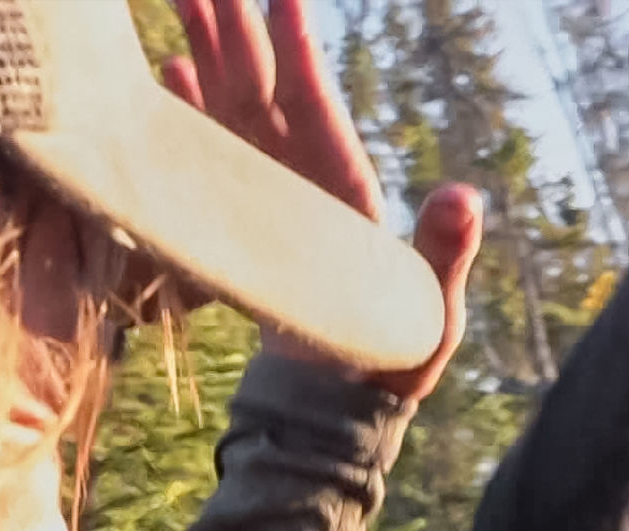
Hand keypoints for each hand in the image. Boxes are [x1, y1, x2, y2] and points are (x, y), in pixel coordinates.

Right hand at [167, 0, 479, 401]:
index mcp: (346, 186)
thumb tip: (463, 197)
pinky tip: (165, 73)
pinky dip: (186, 112)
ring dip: (204, 51)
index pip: (315, 107)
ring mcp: (265, 187)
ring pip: (231, 106)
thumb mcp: (429, 311)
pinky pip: (205, 150)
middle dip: (235, 28)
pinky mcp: (236, 212)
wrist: (340, 396)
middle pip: (262, 88)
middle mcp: (302, 174)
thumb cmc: (393, 356)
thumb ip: (444, 255)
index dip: (297, 52)